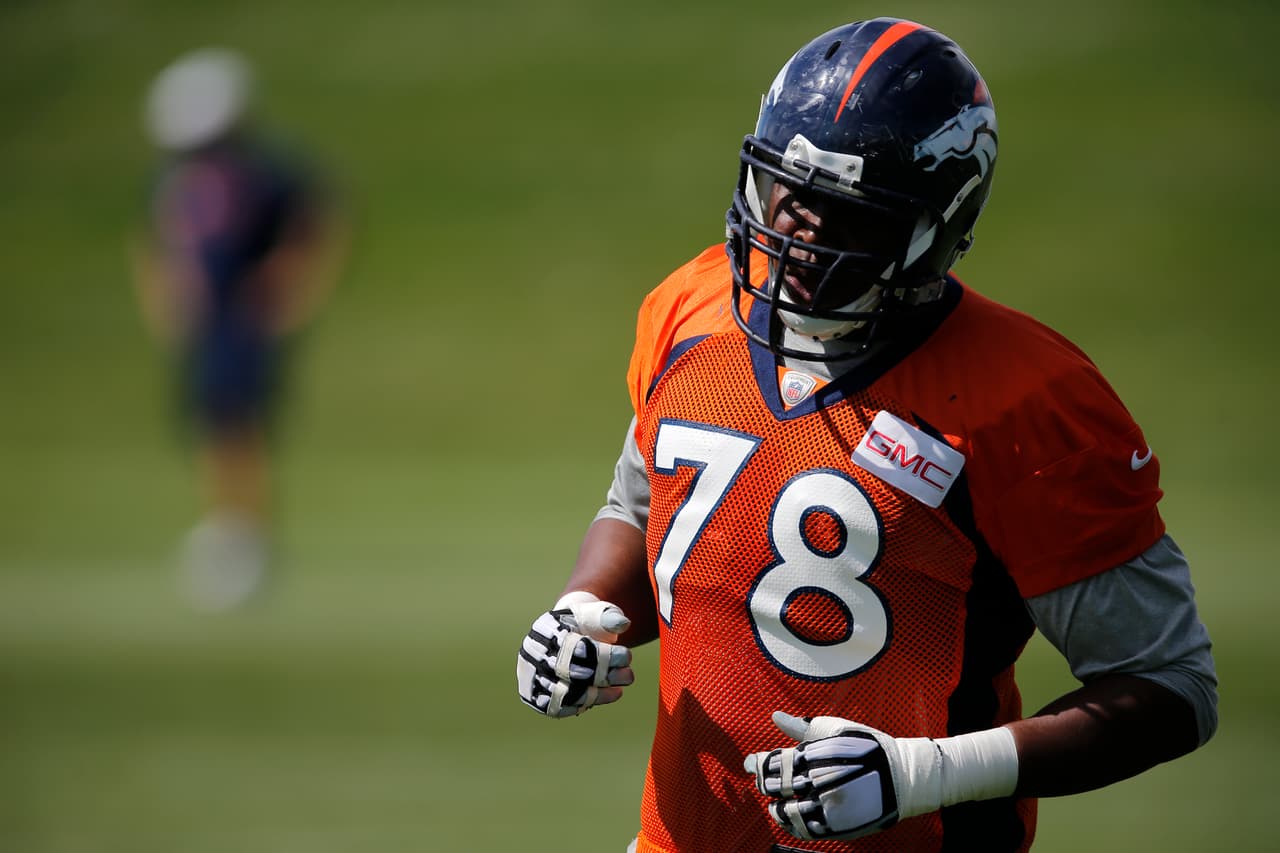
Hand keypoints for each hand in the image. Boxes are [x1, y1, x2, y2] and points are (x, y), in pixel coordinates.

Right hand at [516, 592, 634, 717]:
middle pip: (568, 672)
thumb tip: (623, 623)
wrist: (568, 634)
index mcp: (544, 629)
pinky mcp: (536, 697)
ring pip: (564, 694)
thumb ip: (608, 617)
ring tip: (619, 691)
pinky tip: (603, 696)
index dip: (603, 655)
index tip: (627, 655)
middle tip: (628, 676)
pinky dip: (582, 704)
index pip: (574, 648)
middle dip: (602, 676)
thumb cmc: (585, 623)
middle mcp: (531, 654)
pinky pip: (559, 708)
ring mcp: (532, 677)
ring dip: (596, 695)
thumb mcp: (596, 614)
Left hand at [744, 712, 920, 840]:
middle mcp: (818, 781)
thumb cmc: (868, 747)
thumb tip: (776, 716)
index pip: (773, 763)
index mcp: (815, 756)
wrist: (902, 776)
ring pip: (786, 812)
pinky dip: (791, 825)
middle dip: (765, 783)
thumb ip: (802, 726)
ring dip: (775, 808)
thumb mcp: (836, 728)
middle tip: (762, 781)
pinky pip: (804, 830)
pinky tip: (790, 818)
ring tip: (774, 804)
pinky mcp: (836, 825)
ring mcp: (826, 806)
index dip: (757, 764)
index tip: (750, 764)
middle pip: (775, 787)